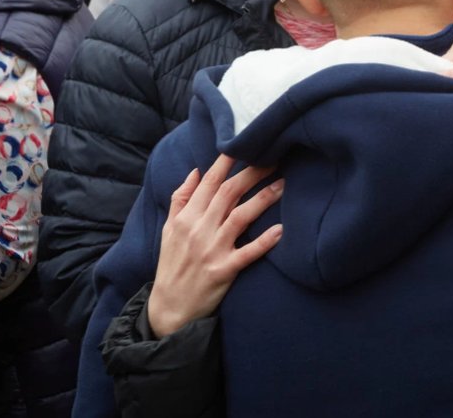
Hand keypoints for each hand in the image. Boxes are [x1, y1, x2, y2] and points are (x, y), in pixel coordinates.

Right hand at [146, 155, 283, 338]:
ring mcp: (212, 250)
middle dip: (252, 173)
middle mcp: (199, 230)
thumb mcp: (169, 230)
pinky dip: (264, 241)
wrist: (170, 308)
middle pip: (228, 194)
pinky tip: (281, 230)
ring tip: (283, 184)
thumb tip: (195, 171)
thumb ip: (180, 199)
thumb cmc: (173, 264)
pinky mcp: (224, 270)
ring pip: (240, 217)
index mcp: (187, 218)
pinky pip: (247, 253)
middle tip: (274, 157)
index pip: (208, 183)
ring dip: (263, 199)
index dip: (226, 162)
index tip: (244, 144)